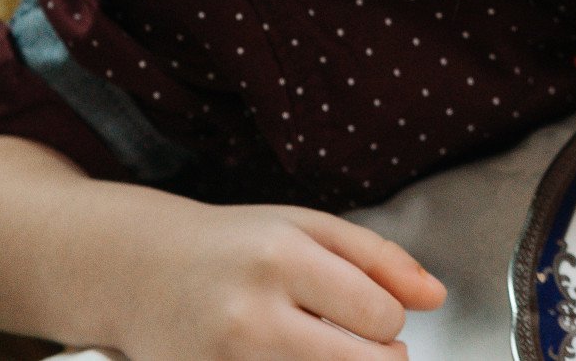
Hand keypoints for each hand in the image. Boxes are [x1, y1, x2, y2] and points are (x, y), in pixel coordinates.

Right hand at [110, 199, 445, 359]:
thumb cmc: (235, 245)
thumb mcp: (309, 227)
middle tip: (363, 343)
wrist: (138, 270)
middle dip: (381, 360)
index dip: (389, 319)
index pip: (381, 316)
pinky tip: (289, 356)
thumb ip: (380, 257)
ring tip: (322, 346)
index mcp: (281, 259)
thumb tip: (437, 298)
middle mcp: (249, 316)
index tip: (370, 311)